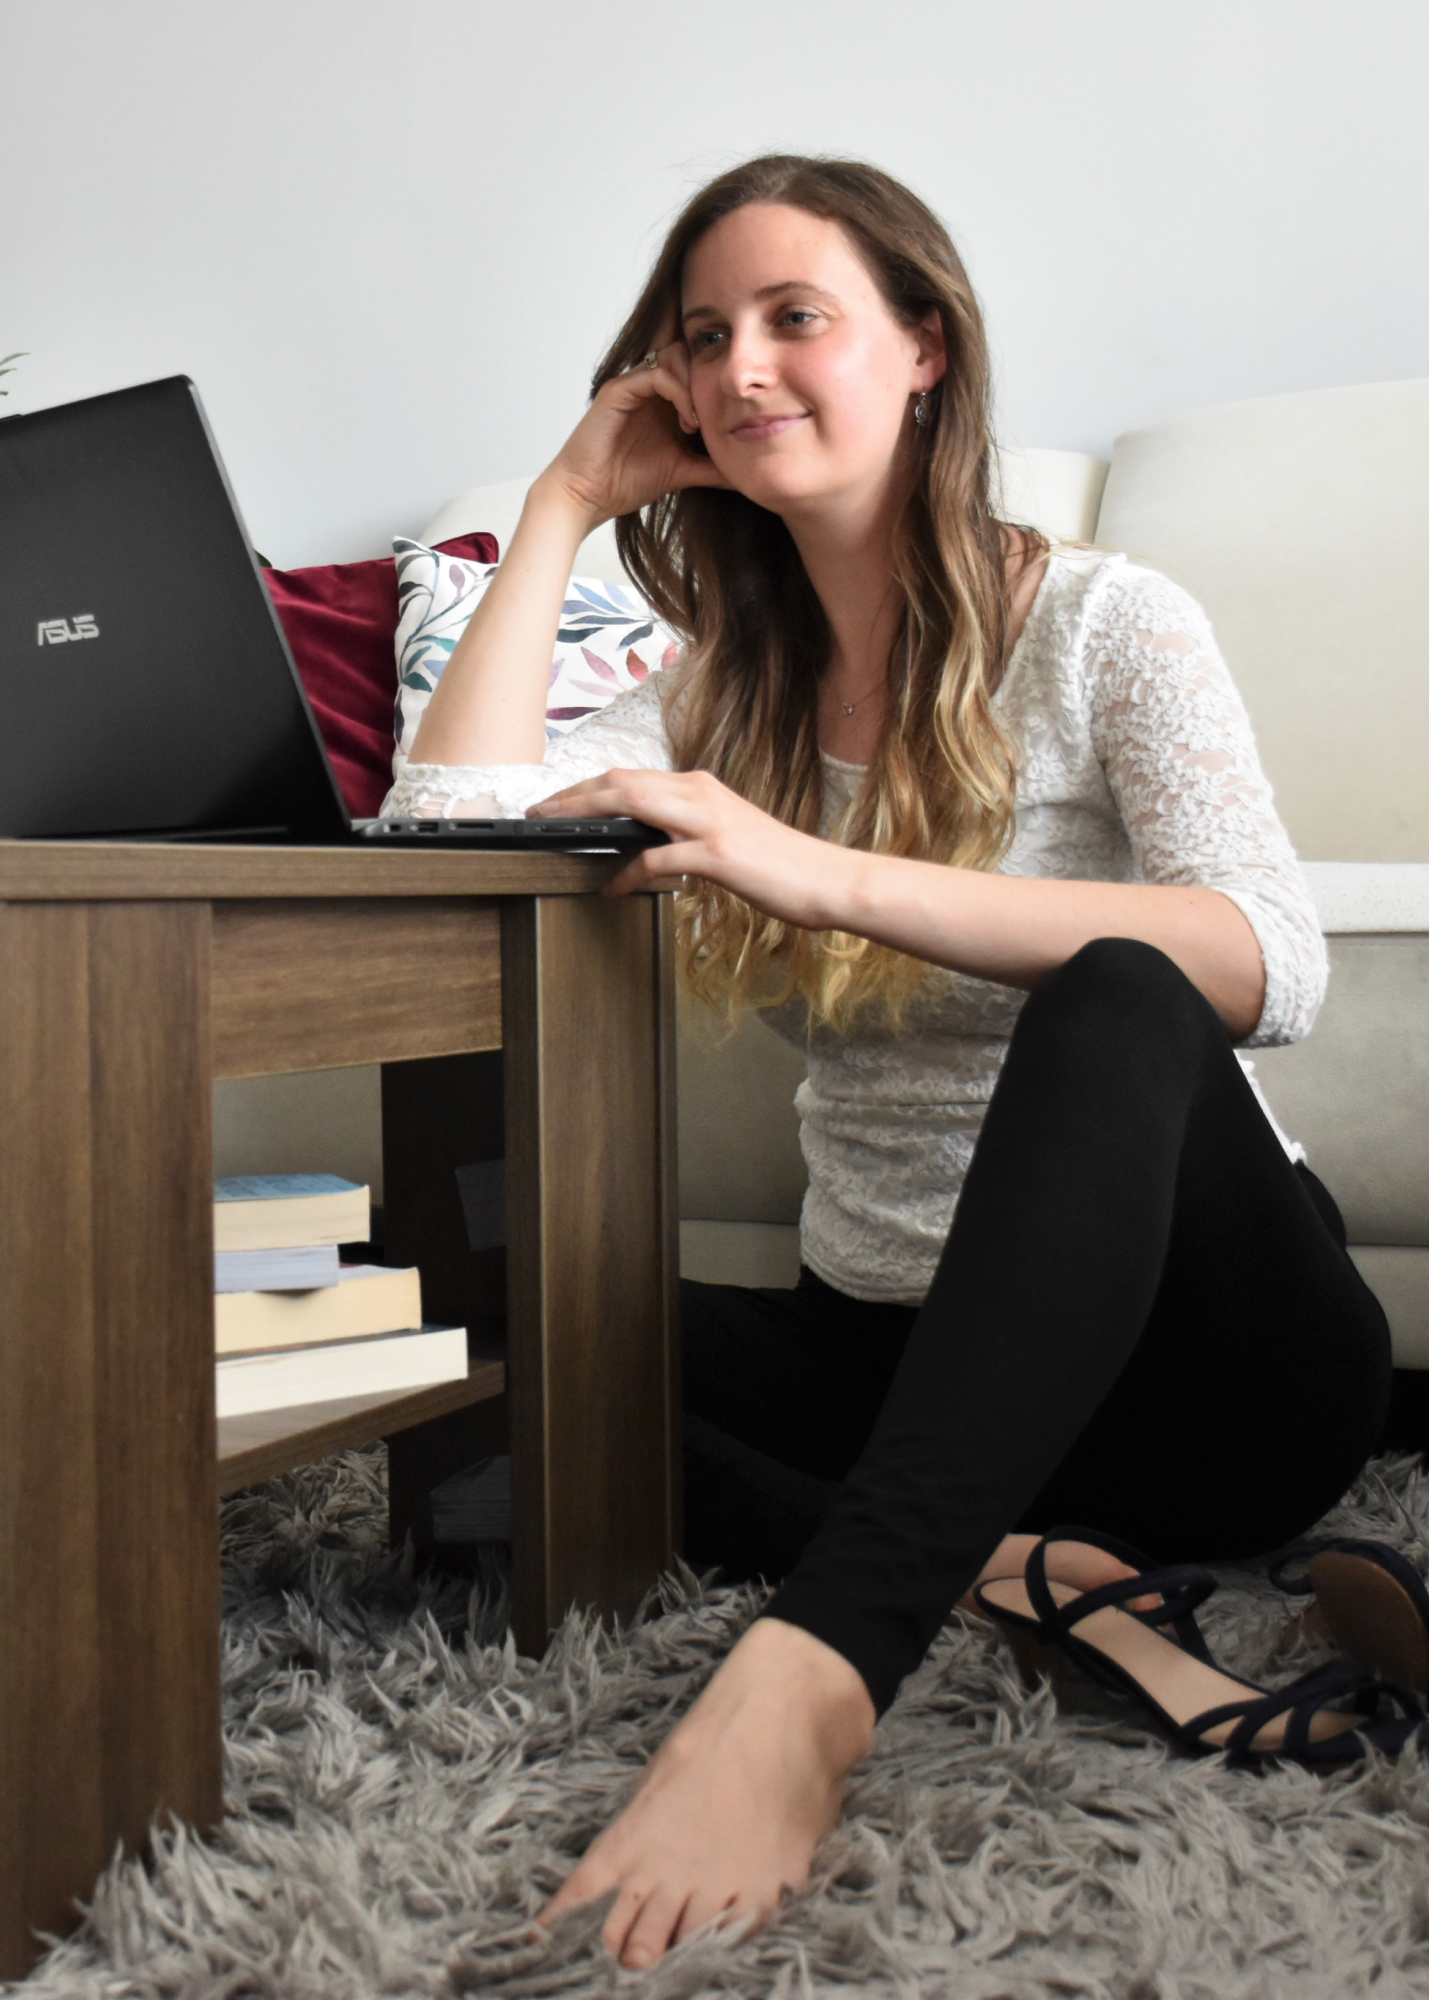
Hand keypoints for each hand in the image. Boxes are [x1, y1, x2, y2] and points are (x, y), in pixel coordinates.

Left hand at [531, 768, 855, 924]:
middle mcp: (700, 794)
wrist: (825, 878)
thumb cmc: (778, 865)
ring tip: (554, 830)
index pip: (631, 776)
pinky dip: (629, 871)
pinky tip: (612, 886)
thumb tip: (645, 843)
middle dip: (573, 794)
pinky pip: (657, 859)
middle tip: (538, 812)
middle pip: (621, 781)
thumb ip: (685, 832)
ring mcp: (709, 821)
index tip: (556, 802)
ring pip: (633, 802)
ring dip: (587, 814)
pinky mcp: (717, 853)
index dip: (587, 787)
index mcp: (700, 787)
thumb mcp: (725, 838)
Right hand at [538, 337, 730, 527]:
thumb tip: (744, 473)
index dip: (716, 378)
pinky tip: (688, 422)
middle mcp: (648, 386)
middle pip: (687, 352)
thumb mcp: (681, 471)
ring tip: (699, 423)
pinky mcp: (618, 390)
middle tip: (719, 411)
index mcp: (663, 398)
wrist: (588, 496)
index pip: (694, 366)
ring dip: (694, 385)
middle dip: (708, 376)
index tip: (733, 411)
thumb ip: (711, 466)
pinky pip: (655, 373)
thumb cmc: (626, 482)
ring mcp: (632, 384)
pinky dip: (679, 393)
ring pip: (674, 356)